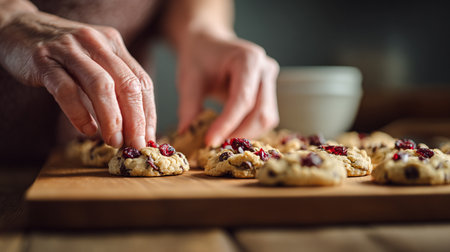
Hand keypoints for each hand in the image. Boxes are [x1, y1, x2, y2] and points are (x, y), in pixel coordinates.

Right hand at [0, 12, 155, 148]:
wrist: (18, 29)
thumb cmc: (63, 56)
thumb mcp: (94, 66)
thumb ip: (112, 91)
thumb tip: (133, 130)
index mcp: (114, 44)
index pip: (141, 82)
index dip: (148, 114)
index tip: (148, 139)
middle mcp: (97, 43)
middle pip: (127, 84)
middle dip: (135, 120)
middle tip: (135, 146)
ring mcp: (70, 49)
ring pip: (101, 85)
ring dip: (112, 119)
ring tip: (114, 142)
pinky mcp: (43, 59)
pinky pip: (66, 89)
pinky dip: (79, 113)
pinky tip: (86, 130)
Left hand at [176, 32, 278, 145]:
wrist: (208, 45)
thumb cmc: (199, 58)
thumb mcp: (189, 79)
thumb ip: (189, 106)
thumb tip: (186, 134)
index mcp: (248, 58)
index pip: (243, 99)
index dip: (228, 123)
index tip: (210, 141)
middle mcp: (266, 68)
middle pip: (260, 112)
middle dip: (238, 133)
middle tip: (214, 146)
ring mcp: (271, 81)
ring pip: (266, 119)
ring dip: (245, 134)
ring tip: (221, 141)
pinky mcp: (269, 93)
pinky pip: (264, 118)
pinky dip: (248, 130)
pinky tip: (229, 133)